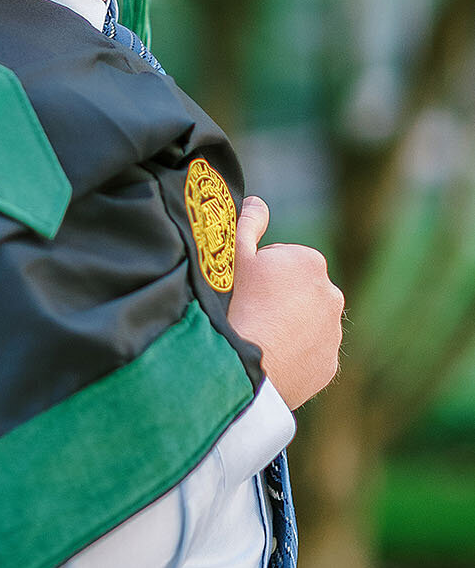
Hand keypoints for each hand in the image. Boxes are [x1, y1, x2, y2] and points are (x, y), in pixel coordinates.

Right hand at [228, 195, 344, 410]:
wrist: (244, 365)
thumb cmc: (237, 302)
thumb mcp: (234, 253)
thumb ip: (248, 221)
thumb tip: (257, 202)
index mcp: (311, 262)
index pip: (282, 260)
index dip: (258, 272)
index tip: (245, 287)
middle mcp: (332, 294)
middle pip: (298, 291)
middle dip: (279, 297)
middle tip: (250, 311)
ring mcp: (333, 333)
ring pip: (306, 322)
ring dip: (288, 325)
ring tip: (259, 336)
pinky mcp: (329, 365)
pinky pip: (310, 353)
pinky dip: (295, 353)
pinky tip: (271, 356)